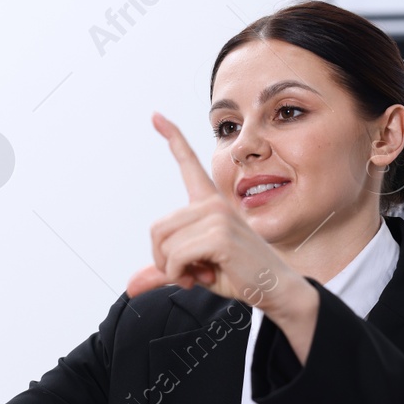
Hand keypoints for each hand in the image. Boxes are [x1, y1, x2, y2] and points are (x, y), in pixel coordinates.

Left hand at [124, 113, 299, 311]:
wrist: (273, 288)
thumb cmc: (237, 274)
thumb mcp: (195, 269)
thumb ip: (164, 272)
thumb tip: (131, 287)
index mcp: (209, 203)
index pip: (189, 163)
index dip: (172, 137)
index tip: (155, 115)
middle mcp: (213, 203)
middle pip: (157, 229)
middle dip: (164, 259)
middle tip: (189, 272)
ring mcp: (218, 215)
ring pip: (165, 245)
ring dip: (173, 270)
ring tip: (200, 273)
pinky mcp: (220, 235)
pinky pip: (176, 257)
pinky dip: (180, 275)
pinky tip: (204, 276)